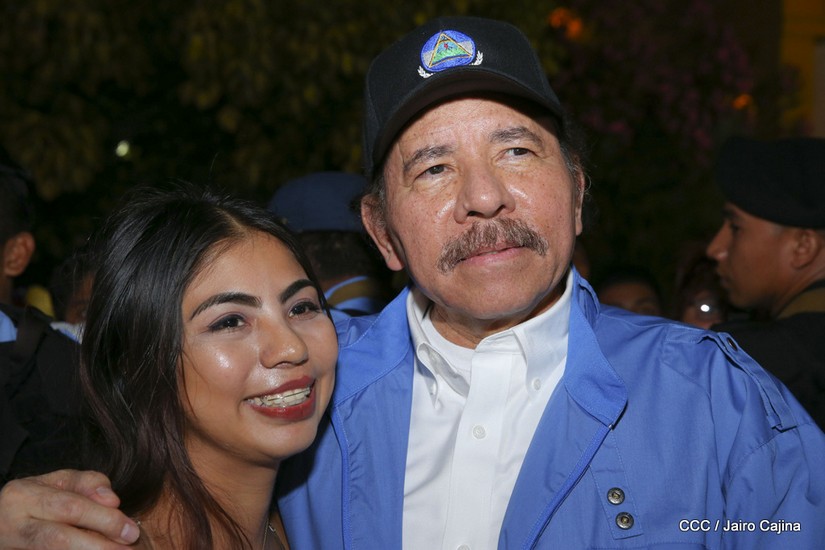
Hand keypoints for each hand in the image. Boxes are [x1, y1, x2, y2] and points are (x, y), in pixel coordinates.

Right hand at [0, 470, 139, 549]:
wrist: (2, 520)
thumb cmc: (38, 499)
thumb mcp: (59, 482)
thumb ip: (88, 485)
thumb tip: (112, 500)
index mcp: (23, 495)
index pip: (71, 508)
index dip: (104, 520)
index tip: (131, 531)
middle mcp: (12, 523)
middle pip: (60, 539)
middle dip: (99, 545)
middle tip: (128, 549)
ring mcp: (11, 547)